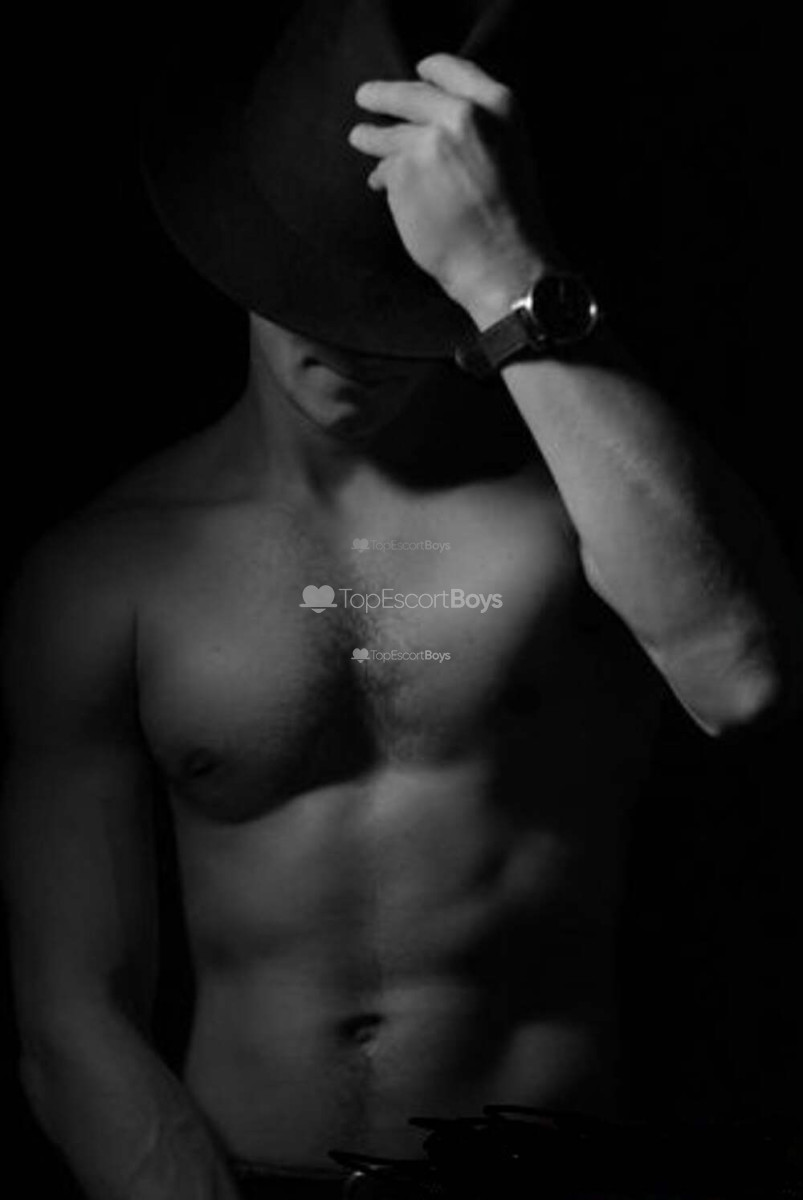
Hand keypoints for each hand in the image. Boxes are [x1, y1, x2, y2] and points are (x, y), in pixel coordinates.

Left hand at [349, 53, 558, 328]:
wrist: (501, 262)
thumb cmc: (511, 217)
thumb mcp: (511, 151)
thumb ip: (480, 124)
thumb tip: (433, 115)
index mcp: (497, 105)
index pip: (450, 69)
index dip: (429, 70)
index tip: (416, 72)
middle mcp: (461, 115)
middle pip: (408, 94)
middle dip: (381, 95)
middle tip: (365, 96)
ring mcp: (427, 142)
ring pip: (387, 134)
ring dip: (369, 136)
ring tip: (358, 138)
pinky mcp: (401, 173)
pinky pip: (384, 170)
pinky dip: (382, 178)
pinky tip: (380, 186)